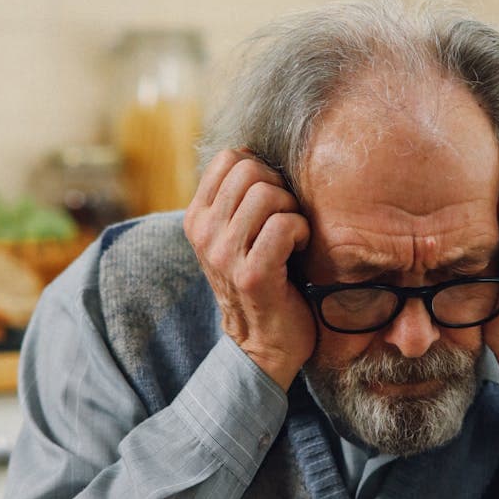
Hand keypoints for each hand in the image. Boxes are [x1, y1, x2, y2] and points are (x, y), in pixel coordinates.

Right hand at [184, 149, 314, 390]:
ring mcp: (224, 254)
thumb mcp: (237, 235)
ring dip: (292, 210)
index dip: (261, 168)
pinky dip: (301, 232)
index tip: (271, 199)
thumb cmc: (263, 280)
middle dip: (280, 187)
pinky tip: (298, 250)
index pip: (228, 157)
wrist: (263, 345)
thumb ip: (239, 199)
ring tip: (291, 236)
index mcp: (197, 218)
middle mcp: (204, 233)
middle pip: (250, 169)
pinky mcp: (252, 274)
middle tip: (286, 218)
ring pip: (268, 193)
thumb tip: (260, 153)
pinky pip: (284, 224)